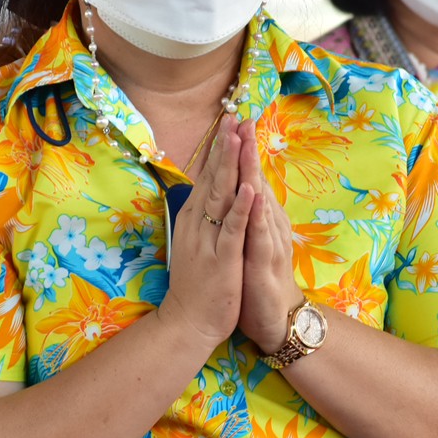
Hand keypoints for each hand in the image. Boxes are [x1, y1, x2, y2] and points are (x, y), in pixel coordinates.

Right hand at [157, 114, 251, 349]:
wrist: (188, 321)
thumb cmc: (196, 282)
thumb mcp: (197, 242)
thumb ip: (202, 216)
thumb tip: (206, 191)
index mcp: (194, 218)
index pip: (208, 176)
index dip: (219, 149)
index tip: (228, 122)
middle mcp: (198, 223)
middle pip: (212, 178)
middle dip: (224, 146)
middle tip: (233, 116)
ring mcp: (209, 239)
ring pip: (221, 196)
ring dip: (229, 166)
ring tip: (237, 138)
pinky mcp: (222, 258)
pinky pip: (233, 228)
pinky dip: (241, 208)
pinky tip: (249, 188)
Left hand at [233, 118, 302, 353]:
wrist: (273, 317)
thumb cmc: (255, 277)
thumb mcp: (245, 240)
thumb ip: (241, 214)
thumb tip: (233, 189)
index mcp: (257, 217)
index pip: (247, 177)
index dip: (240, 150)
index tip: (232, 120)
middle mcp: (266, 222)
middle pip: (255, 179)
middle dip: (247, 149)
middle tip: (242, 117)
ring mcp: (269, 239)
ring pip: (260, 199)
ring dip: (253, 171)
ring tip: (247, 143)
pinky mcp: (267, 261)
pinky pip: (261, 234)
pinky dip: (258, 214)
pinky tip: (255, 195)